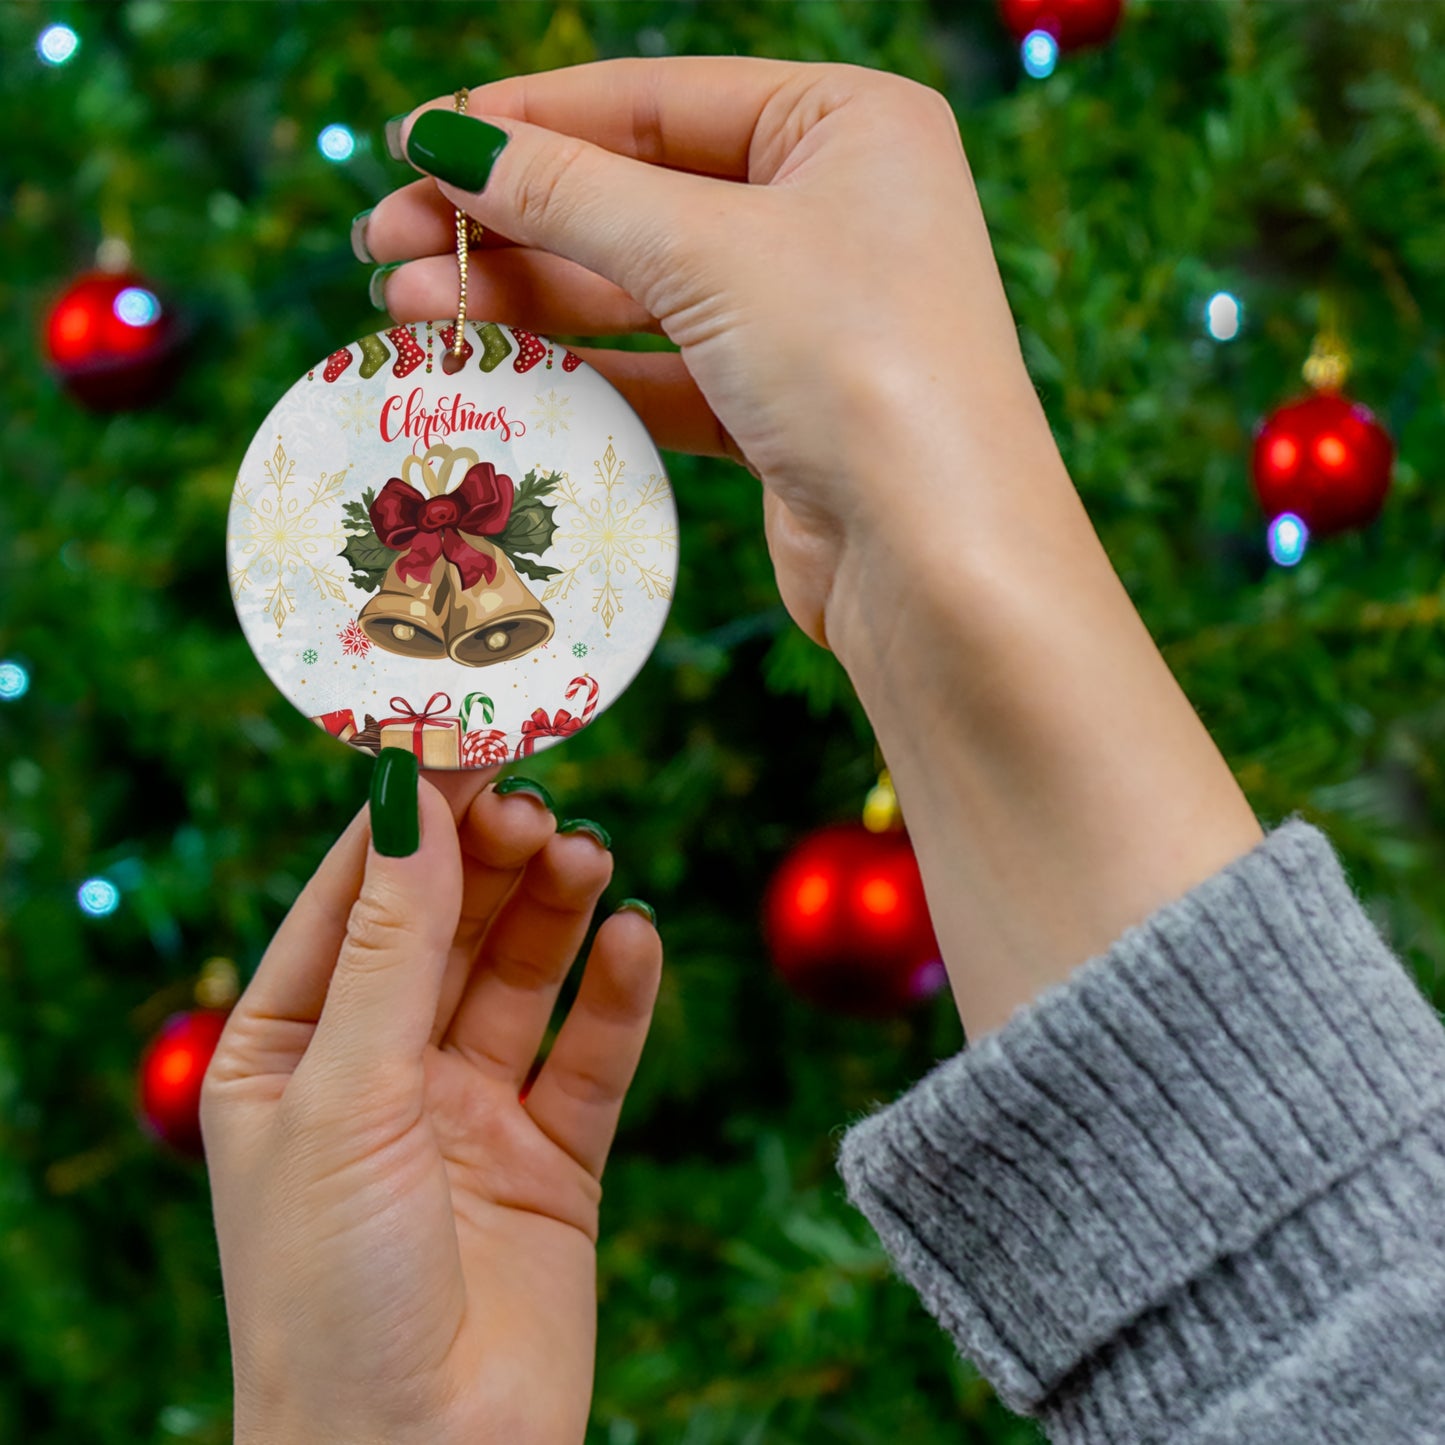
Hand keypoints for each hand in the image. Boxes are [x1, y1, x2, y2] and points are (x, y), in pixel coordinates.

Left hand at [201, 766, 661, 1444]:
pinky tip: (635, 941)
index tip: (466, 738)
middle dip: (490, 860)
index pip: (353, 898)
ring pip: (521, 976)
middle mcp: (380, 1071)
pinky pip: (591, 1055)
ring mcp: (469, 1113)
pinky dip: (618, 995)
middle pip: (447, 925)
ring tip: (587, 856)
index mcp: (289, 1051)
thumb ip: (392, 945)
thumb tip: (412, 798)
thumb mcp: (346, 1096)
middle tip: (539, 804)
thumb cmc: (332, 1293)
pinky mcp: (552, 1159)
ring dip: (555, 910)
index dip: (409, 818)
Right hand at [362, 60, 1262, 1041]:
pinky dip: (583, 366)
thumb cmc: (858, 366)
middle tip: (384, 245)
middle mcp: (834, 211)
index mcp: (848, 126)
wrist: (941, 563)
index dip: (528, 121)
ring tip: (411, 306)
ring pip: (641, 289)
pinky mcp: (782, 409)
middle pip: (638, 196)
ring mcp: (809, 316)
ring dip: (528, 296)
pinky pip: (663, 368)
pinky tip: (496, 364)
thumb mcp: (707, 252)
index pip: (657, 99)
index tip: (416, 146)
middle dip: (510, 221)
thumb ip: (570, 193)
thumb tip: (446, 142)